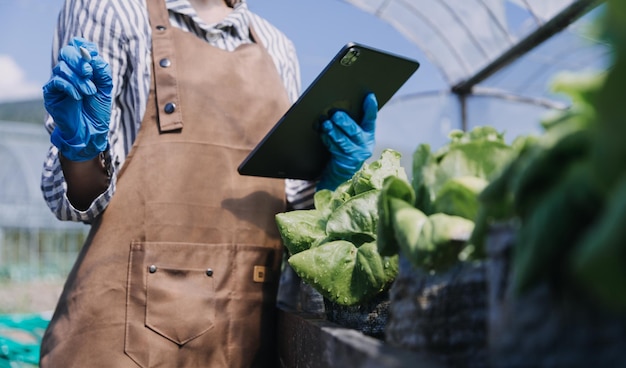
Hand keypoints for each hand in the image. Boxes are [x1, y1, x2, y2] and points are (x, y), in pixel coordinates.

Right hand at [43, 37, 111, 161]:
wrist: (90, 132)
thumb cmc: (97, 111)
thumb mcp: (105, 90)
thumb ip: (102, 73)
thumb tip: (95, 58)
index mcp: (82, 67)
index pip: (78, 46)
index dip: (85, 47)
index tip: (94, 56)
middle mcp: (69, 71)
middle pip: (67, 52)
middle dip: (79, 60)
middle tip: (89, 73)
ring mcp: (58, 81)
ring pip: (62, 68)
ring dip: (78, 79)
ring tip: (89, 92)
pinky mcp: (51, 93)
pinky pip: (56, 82)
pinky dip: (69, 87)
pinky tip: (78, 97)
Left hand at [316, 93, 377, 190]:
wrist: (344, 170)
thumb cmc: (349, 146)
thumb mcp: (355, 135)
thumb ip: (353, 122)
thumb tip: (340, 104)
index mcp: (369, 134)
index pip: (371, 119)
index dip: (371, 108)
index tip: (369, 96)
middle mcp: (364, 145)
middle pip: (354, 132)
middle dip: (345, 122)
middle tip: (336, 114)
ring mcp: (354, 154)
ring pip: (342, 141)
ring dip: (333, 132)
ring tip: (326, 124)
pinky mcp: (343, 162)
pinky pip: (333, 148)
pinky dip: (327, 139)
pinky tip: (322, 132)